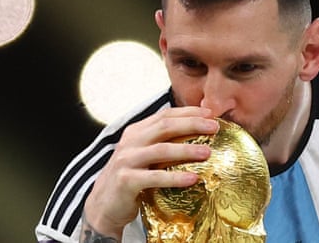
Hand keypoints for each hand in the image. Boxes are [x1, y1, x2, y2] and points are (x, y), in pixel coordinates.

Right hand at [82, 107, 218, 239]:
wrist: (104, 205)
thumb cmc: (130, 178)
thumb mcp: (144, 155)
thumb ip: (162, 143)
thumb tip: (196, 134)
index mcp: (136, 132)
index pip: (165, 115)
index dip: (189, 112)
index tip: (210, 114)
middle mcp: (131, 142)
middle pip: (165, 126)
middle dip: (192, 124)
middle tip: (214, 127)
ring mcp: (127, 160)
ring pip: (161, 149)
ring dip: (186, 149)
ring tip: (207, 152)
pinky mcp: (126, 180)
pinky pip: (154, 177)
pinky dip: (175, 178)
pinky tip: (193, 178)